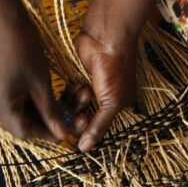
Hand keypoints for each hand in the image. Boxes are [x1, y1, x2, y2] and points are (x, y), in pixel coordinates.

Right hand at [0, 24, 70, 141]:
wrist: (5, 21)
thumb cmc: (24, 48)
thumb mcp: (41, 83)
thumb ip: (51, 112)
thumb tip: (62, 135)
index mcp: (0, 104)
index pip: (23, 132)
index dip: (46, 133)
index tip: (65, 129)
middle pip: (22, 123)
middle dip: (47, 120)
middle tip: (69, 115)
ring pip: (21, 112)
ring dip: (43, 109)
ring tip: (65, 101)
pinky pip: (16, 101)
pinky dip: (34, 101)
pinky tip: (51, 95)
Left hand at [71, 30, 137, 151]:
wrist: (105, 38)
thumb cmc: (116, 69)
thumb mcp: (112, 103)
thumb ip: (98, 127)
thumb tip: (85, 149)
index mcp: (120, 108)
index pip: (100, 129)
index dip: (89, 129)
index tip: (83, 123)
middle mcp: (105, 101)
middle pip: (84, 120)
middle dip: (80, 116)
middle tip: (80, 110)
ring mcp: (90, 90)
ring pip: (74, 108)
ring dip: (75, 102)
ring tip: (82, 89)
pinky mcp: (77, 79)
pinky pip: (67, 96)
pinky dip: (69, 93)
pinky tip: (75, 84)